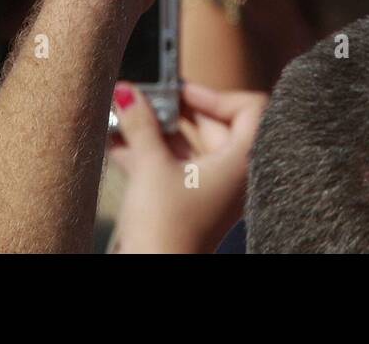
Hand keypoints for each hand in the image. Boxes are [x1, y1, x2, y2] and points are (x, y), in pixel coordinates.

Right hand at [109, 81, 266, 252]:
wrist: (152, 277)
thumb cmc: (167, 230)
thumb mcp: (151, 167)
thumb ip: (141, 124)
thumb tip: (129, 92)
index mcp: (242, 163)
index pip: (250, 109)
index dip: (216, 95)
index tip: (182, 91)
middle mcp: (234, 176)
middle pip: (215, 126)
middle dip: (175, 110)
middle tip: (147, 97)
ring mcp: (212, 192)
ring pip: (190, 148)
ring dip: (157, 132)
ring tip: (125, 115)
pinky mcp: (190, 206)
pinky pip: (176, 168)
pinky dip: (151, 154)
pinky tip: (118, 142)